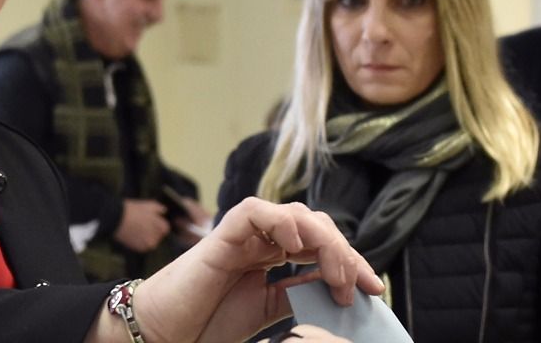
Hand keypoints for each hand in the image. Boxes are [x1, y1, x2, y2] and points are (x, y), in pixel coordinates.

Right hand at [113, 199, 169, 252]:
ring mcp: (148, 243)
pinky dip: (140, 243)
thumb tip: (164, 211)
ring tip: (138, 230)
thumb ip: (159, 208)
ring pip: (152, 243)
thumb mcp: (149, 205)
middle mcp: (156, 235)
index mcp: (160, 225)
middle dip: (154, 232)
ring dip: (147, 238)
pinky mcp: (139, 248)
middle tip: (143, 226)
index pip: (165, 228)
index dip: (158, 224)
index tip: (152, 222)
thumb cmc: (132, 210)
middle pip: (159, 236)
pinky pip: (144, 247)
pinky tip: (133, 235)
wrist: (116, 218)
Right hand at [133, 197, 382, 342]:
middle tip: (358, 286)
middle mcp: (263, 240)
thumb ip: (301, 293)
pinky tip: (296, 244)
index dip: (351, 262)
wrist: (167, 334)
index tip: (374, 289)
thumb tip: (343, 288)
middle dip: (344, 252)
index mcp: (275, 258)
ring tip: (334, 274)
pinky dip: (280, 220)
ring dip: (323, 240)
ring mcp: (244, 234)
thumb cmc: (210, 323)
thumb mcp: (271, 310)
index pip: (323, 246)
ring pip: (294, 213)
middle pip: (316, 226)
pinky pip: (255, 209)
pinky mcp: (223, 234)